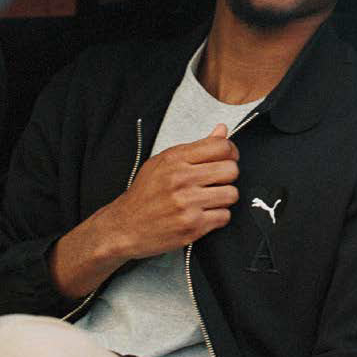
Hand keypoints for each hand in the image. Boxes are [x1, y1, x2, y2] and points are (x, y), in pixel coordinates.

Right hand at [49, 125, 238, 298]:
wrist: (124, 226)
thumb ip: (196, 147)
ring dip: (224, 198)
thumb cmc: (145, 194)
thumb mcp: (163, 162)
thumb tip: (222, 130)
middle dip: (228, 176)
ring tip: (209, 199)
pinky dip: (218, 217)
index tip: (228, 158)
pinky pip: (224, 216)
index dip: (231, 152)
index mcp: (175, 159)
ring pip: (231, 194)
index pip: (221, 146)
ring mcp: (187, 203)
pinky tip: (204, 214)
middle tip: (217, 181)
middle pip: (231, 169)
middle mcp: (181, 179)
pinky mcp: (192, 226)